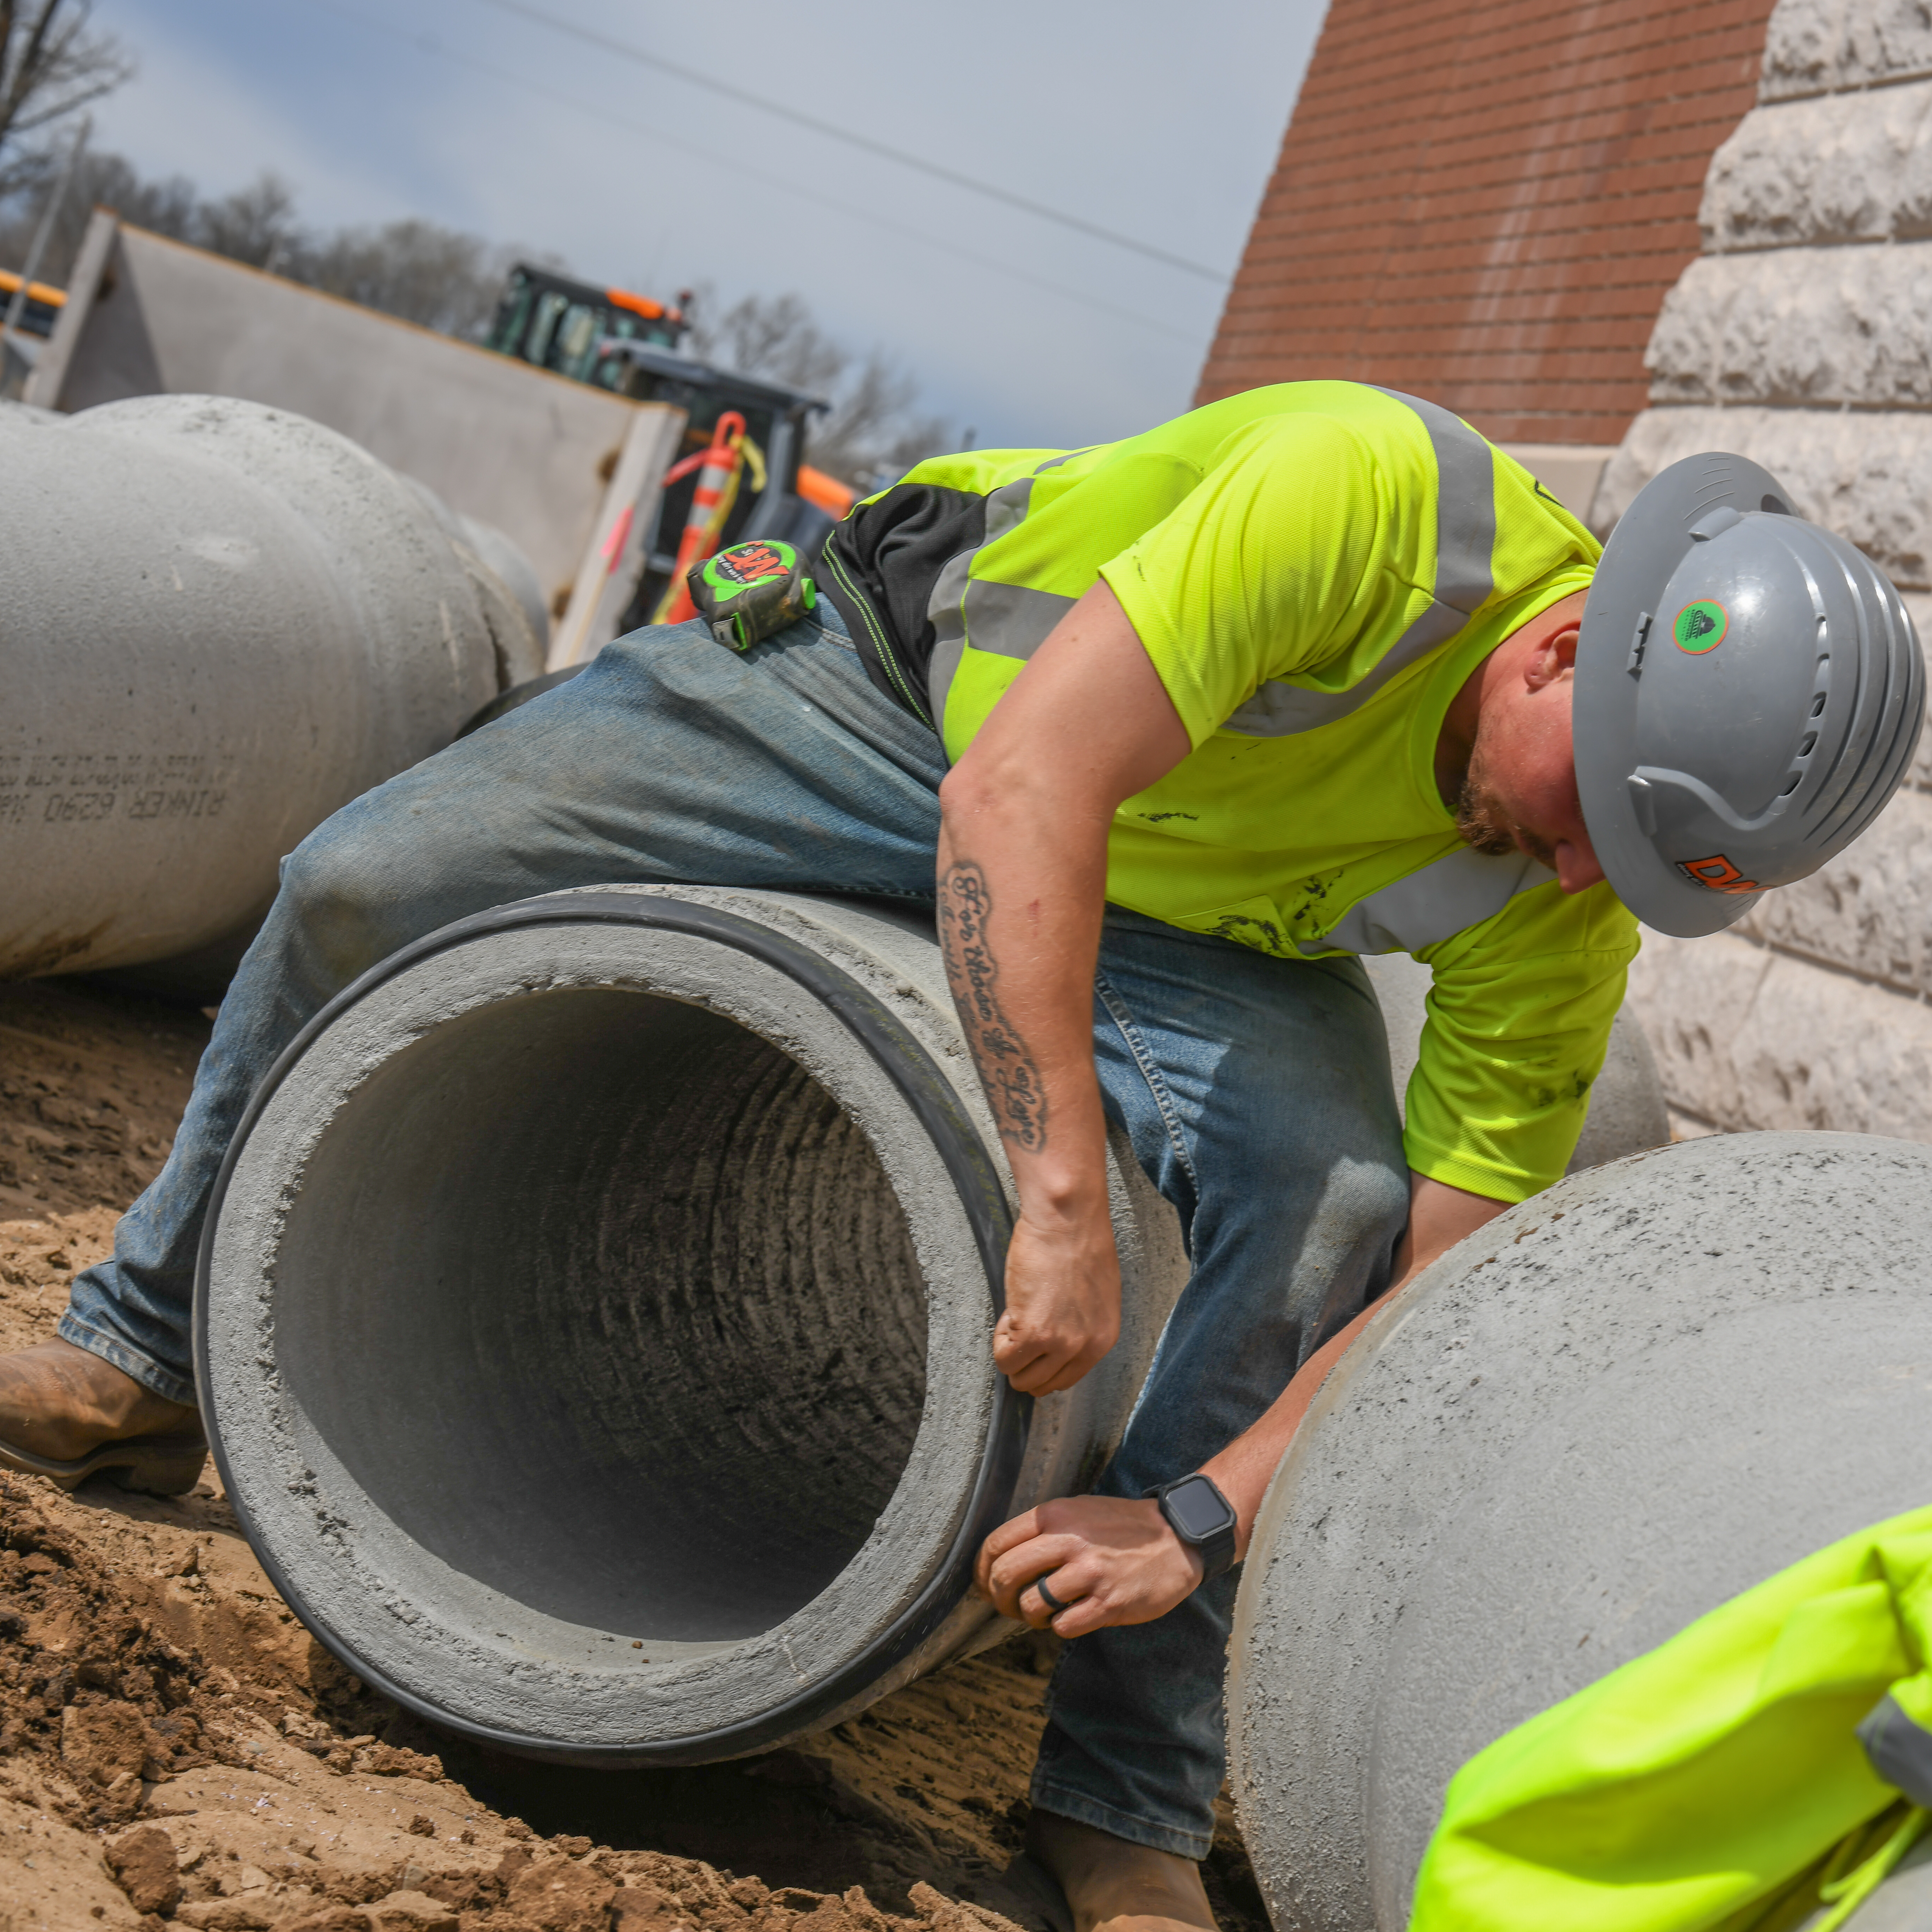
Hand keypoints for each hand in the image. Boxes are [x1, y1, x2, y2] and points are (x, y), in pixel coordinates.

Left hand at [974, 1496, 1201, 1637]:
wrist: (1177, 1537)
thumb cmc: (1120, 1527)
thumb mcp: (1077, 1511)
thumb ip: (1041, 1531)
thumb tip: (998, 1562)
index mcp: (1055, 1515)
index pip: (996, 1544)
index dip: (981, 1571)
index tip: (984, 1585)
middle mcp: (1068, 1540)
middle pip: (1005, 1575)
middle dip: (998, 1598)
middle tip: (1008, 1607)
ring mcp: (1089, 1572)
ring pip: (1031, 1604)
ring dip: (1030, 1617)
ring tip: (1042, 1614)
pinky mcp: (1109, 1602)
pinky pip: (1063, 1626)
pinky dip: (1060, 1627)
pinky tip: (1071, 1617)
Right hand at [992, 1210, 1120, 1394]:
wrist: (1068, 1219)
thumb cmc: (1080, 1243)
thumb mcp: (1094, 1295)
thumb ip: (1080, 1326)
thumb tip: (1056, 1343)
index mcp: (1103, 1339)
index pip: (1066, 1378)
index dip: (1043, 1362)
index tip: (1035, 1342)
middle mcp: (1085, 1347)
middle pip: (1042, 1384)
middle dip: (1025, 1362)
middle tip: (1021, 1327)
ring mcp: (1059, 1342)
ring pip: (1020, 1376)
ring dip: (1011, 1351)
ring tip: (1017, 1316)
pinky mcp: (1033, 1332)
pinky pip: (1004, 1357)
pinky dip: (999, 1339)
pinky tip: (1011, 1309)